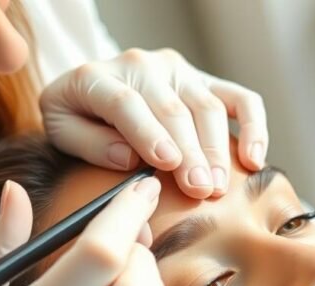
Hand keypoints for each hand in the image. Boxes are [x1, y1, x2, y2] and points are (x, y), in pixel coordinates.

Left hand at [40, 48, 267, 198]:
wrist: (90, 88)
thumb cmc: (77, 116)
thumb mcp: (60, 128)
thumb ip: (88, 142)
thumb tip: (128, 159)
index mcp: (98, 77)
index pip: (128, 103)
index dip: (148, 133)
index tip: (167, 163)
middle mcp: (142, 67)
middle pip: (174, 109)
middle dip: (190, 152)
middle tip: (200, 191)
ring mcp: (177, 71)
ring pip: (208, 107)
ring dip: (217, 149)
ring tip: (218, 186)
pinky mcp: (203, 81)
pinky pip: (240, 98)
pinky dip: (254, 127)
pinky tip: (254, 160)